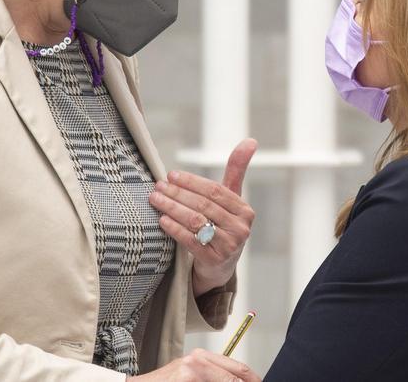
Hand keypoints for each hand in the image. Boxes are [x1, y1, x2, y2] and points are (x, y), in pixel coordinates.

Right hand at [130, 348, 260, 381]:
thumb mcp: (191, 375)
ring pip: (228, 381)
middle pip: (238, 376)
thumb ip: (215, 376)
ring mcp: (192, 372)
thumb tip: (240, 380)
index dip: (254, 380)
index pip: (240, 369)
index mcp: (202, 357)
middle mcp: (199, 361)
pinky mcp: (186, 381)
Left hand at [150, 138, 255, 294]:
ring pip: (196, 221)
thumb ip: (236, 170)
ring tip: (155, 199)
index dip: (192, 181)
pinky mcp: (215, 262)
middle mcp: (241, 229)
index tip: (171, 175)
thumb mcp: (230, 200)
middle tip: (157, 186)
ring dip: (172, 208)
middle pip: (204, 205)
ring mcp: (229, 247)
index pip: (215, 191)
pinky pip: (191, 241)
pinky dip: (175, 229)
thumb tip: (251, 140)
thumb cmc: (222, 225)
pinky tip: (162, 220)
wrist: (219, 267)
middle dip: (178, 194)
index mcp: (245, 211)